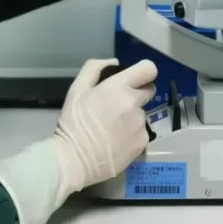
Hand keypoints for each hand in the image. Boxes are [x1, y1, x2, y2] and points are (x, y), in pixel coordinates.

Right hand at [0, 58, 156, 223]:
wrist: (73, 160)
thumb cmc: (72, 123)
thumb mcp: (76, 90)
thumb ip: (94, 69)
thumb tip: (115, 62)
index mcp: (118, 88)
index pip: (148, 69)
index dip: (144, 72)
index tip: (136, 79)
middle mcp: (134, 104)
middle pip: (149, 90)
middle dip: (138, 93)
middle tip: (119, 105)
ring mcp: (140, 125)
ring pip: (142, 113)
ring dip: (132, 116)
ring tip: (112, 128)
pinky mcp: (142, 144)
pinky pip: (142, 132)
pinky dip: (132, 135)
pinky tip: (117, 141)